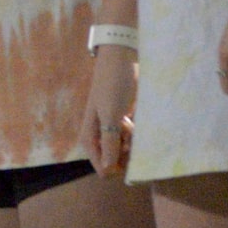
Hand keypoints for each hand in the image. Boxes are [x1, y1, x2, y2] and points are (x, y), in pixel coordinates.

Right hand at [85, 43, 136, 176]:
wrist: (122, 57)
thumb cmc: (113, 85)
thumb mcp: (111, 115)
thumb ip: (109, 142)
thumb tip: (108, 170)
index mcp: (90, 138)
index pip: (103, 168)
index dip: (118, 166)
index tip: (128, 152)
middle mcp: (100, 136)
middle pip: (115, 161)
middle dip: (127, 154)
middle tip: (132, 135)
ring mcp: (113, 128)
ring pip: (125, 150)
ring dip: (133, 142)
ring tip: (134, 123)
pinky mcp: (124, 120)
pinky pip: (132, 137)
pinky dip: (137, 133)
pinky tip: (136, 119)